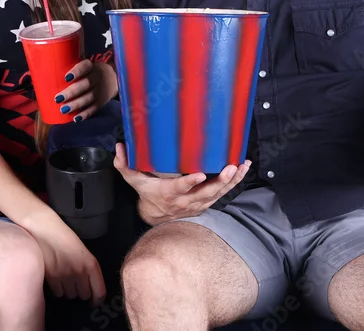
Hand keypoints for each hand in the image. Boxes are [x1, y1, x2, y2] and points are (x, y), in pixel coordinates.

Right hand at [26, 214, 105, 306]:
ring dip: (68, 291)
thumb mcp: (84, 252)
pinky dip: (57, 289)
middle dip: (80, 292)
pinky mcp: (52, 278)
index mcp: (92, 264)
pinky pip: (58, 293)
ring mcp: (66, 275)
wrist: (46, 229)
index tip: (93, 302)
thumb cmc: (66, 238)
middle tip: (75, 284)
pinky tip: (56, 279)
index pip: (100, 292)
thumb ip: (89, 269)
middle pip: (84, 296)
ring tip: (64, 279)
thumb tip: (91, 288)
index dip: (97, 300)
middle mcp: (81, 272)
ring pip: (70, 295)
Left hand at [55, 60, 117, 120]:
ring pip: (88, 98)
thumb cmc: (90, 72)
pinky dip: (85, 114)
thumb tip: (45, 73)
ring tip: (63, 110)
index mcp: (91, 67)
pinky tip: (76, 118)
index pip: (85, 67)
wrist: (114, 78)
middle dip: (71, 92)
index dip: (76, 72)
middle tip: (58, 98)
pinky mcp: (101, 102)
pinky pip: (93, 109)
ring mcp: (100, 91)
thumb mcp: (86, 66)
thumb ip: (72, 68)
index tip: (66, 77)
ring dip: (75, 104)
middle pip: (85, 85)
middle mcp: (97, 78)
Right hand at [113, 142, 250, 224]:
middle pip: (205, 192)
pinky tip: (244, 169)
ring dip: (232, 180)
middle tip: (229, 167)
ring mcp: (198, 203)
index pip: (179, 188)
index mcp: (168, 193)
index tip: (199, 174)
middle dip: (219, 181)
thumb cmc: (147, 193)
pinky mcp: (206, 202)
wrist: (157, 216)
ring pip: (218, 193)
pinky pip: (223, 193)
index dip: (189, 182)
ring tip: (242, 165)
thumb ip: (125, 165)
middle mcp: (185, 200)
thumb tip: (119, 147)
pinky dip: (234, 182)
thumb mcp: (134, 181)